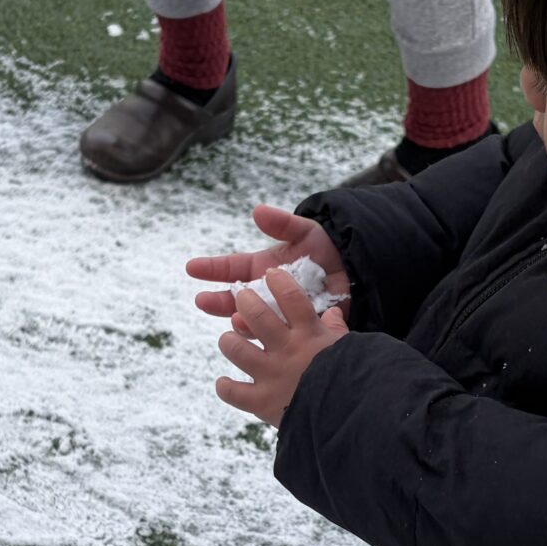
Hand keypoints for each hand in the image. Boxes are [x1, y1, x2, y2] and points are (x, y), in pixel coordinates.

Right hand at [186, 205, 347, 318]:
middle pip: (235, 299)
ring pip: (254, 321)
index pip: (232, 269)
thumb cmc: (325, 248)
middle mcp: (266, 293)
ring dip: (242, 320)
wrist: (354, 269)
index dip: (212, 268)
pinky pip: (279, 334)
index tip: (191, 268)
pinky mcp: (296, 327)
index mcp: (262, 269)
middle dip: (217, 301)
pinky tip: (263, 334)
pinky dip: (268, 334)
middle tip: (202, 300)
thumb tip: (258, 211)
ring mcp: (279, 312)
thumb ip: (282, 224)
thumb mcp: (304, 232)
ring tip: (235, 319)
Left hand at [215, 263, 346, 426]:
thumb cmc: (352, 380)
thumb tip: (332, 313)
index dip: (279, 282)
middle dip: (245, 302)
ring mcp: (271, 375)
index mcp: (310, 335)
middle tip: (242, 298)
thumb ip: (337, 330)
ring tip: (229, 340)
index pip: (292, 298)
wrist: (350, 418)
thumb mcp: (349, 350)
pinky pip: (232, 392)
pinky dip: (225, 387)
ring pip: (236, 349)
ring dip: (229, 341)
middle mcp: (287, 349)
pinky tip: (225, 383)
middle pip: (256, 315)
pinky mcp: (261, 402)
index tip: (271, 274)